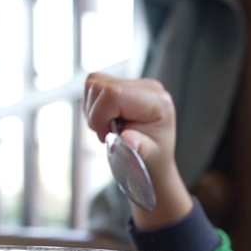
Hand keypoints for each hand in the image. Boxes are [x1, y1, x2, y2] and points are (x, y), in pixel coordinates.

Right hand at [82, 73, 192, 228]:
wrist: (155, 168)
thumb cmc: (151, 168)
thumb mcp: (145, 160)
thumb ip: (137, 148)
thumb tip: (130, 141)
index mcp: (157, 103)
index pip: (113, 93)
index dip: (100, 115)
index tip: (107, 137)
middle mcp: (150, 88)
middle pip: (99, 84)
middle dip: (95, 113)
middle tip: (108, 136)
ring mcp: (138, 85)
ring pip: (93, 83)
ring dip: (93, 110)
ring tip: (110, 130)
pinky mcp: (126, 86)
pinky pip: (94, 86)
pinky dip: (94, 108)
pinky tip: (108, 124)